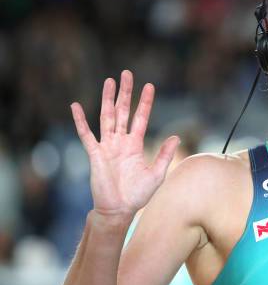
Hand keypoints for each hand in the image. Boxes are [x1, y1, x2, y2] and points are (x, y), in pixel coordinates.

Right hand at [70, 70, 179, 216]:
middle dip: (125, 93)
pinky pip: (86, 134)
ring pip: (107, 117)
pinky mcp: (95, 154)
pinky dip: (80, 120)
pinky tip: (75, 106)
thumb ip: (165, 154)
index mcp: (135, 145)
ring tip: (109, 81)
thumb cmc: (137, 195)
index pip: (141, 118)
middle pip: (123, 111)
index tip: (149, 86)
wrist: (119, 210)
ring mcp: (107, 146)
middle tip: (126, 74)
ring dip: (108, 99)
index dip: (145, 102)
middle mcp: (121, 142)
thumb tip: (176, 136)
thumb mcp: (157, 174)